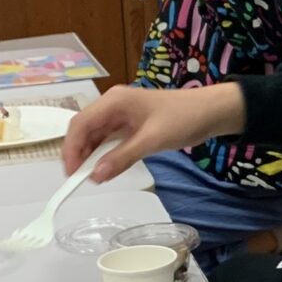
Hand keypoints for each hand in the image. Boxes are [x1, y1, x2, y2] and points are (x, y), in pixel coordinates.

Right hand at [63, 80, 243, 183]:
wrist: (210, 112)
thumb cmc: (183, 119)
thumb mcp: (152, 140)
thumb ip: (122, 157)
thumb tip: (96, 176)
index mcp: (114, 101)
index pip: (80, 124)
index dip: (71, 149)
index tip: (71, 174)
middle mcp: (112, 105)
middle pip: (84, 129)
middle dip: (78, 154)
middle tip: (78, 180)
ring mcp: (120, 115)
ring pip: (95, 136)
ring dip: (90, 156)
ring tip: (89, 178)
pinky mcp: (130, 125)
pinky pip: (109, 140)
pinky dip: (104, 154)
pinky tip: (104, 169)